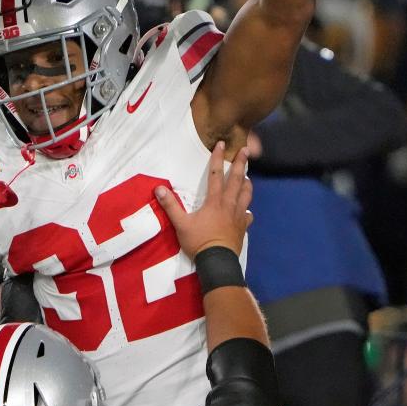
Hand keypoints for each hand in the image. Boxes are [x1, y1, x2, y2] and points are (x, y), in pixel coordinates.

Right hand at [155, 140, 251, 256]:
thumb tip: (159, 188)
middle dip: (241, 163)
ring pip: (246, 195)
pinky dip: (247, 211)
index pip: (216, 175)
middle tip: (245, 150)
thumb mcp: (181, 224)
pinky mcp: (243, 227)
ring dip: (247, 184)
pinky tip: (245, 211)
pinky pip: (247, 215)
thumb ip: (171, 206)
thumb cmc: (199, 241)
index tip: (221, 144)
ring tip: (247, 177)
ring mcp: (238, 215)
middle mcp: (229, 204)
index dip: (218, 158)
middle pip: (237, 180)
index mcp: (214, 201)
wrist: (218, 261)